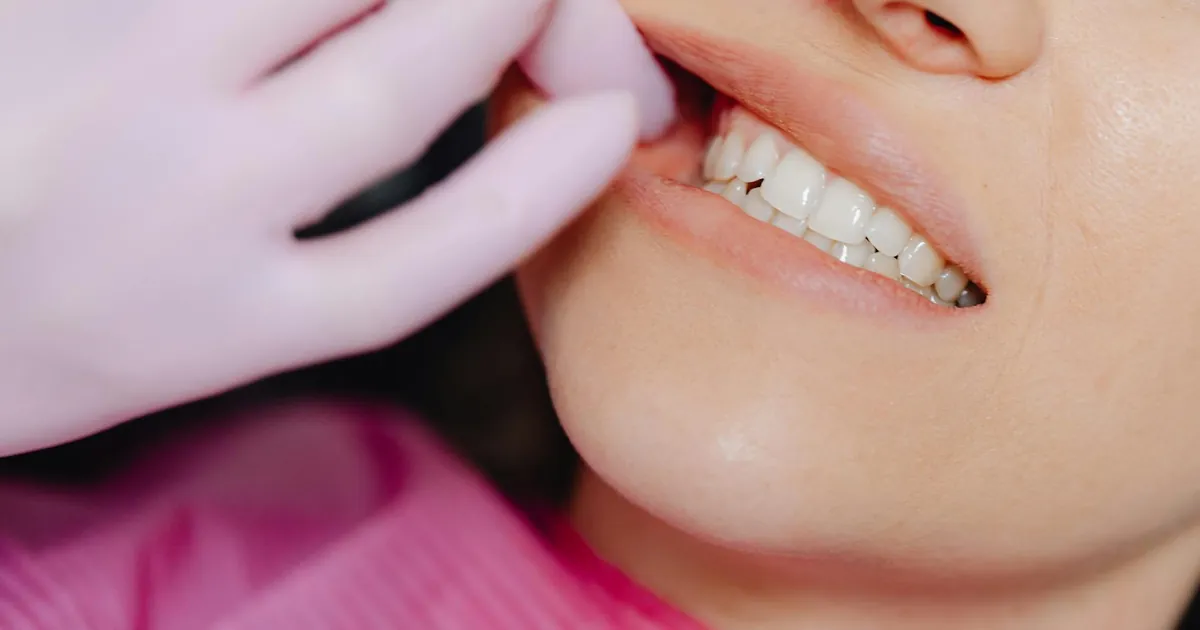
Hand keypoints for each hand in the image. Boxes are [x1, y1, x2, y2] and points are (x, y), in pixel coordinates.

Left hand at [0, 0, 674, 454]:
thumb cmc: (45, 330)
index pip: (444, 243)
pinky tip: (350, 7)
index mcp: (229, 322)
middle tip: (557, 12)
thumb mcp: (199, 340)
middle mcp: (183, 201)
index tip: (616, 117)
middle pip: (408, 76)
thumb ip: (326, 267)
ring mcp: (114, 71)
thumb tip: (471, 108)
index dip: (552, 172)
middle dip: (528, 13)